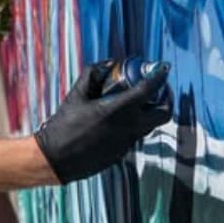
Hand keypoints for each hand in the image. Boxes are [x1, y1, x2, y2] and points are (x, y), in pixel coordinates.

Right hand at [34, 59, 172, 184]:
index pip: (149, 89)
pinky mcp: (122, 152)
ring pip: (150, 125)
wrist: (56, 159)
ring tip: (138, 102)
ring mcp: (128, 142)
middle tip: (158, 89)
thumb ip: (92, 75)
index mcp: (119, 110)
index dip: (160, 75)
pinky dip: (135, 124)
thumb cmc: (64, 126)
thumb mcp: (76, 95)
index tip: (162, 68)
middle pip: (164, 113)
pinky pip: (136, 135)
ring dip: (150, 112)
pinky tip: (119, 119)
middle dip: (166, 99)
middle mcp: (129, 127)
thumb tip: (108, 64)